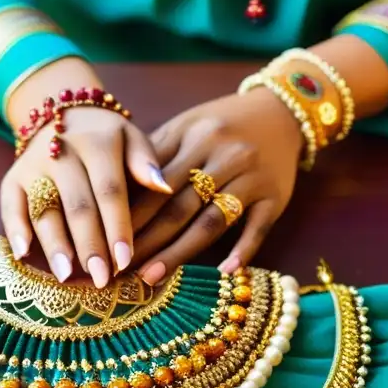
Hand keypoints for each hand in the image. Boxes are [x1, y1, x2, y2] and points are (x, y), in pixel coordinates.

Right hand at [0, 59, 171, 286]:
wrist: (63, 113)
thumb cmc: (109, 138)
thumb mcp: (133, 137)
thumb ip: (146, 162)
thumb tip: (163, 187)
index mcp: (97, 143)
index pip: (109, 190)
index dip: (117, 227)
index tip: (126, 261)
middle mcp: (61, 152)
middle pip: (77, 205)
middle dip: (89, 245)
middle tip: (101, 278)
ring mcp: (33, 165)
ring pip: (44, 210)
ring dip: (55, 244)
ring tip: (66, 276)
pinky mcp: (13, 177)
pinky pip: (10, 205)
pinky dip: (15, 229)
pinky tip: (24, 255)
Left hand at [130, 88, 302, 282]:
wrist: (281, 111)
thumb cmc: (222, 124)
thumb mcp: (187, 126)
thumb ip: (154, 155)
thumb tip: (116, 193)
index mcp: (192, 137)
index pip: (154, 184)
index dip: (128, 216)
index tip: (107, 243)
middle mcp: (222, 155)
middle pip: (178, 206)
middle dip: (147, 240)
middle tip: (122, 270)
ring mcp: (251, 177)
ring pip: (211, 221)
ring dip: (180, 252)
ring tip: (153, 277)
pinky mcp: (275, 196)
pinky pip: (258, 227)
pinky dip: (243, 249)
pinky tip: (224, 271)